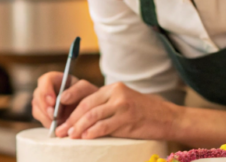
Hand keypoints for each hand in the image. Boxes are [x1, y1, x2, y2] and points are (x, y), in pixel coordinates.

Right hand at [31, 72, 98, 128]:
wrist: (89, 109)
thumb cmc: (88, 96)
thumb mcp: (87, 90)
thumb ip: (77, 90)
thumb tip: (62, 98)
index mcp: (57, 79)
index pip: (45, 80)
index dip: (46, 90)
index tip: (53, 102)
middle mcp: (47, 89)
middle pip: (38, 95)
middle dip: (45, 107)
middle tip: (54, 117)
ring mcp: (43, 101)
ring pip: (37, 108)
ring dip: (46, 117)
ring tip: (57, 123)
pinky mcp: (43, 113)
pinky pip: (40, 118)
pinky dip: (47, 123)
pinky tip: (57, 126)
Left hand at [54, 82, 182, 139]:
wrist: (168, 117)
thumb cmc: (143, 113)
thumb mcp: (123, 103)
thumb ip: (104, 107)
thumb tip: (79, 121)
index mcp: (113, 88)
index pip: (85, 95)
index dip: (69, 106)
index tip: (58, 115)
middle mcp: (116, 93)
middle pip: (86, 106)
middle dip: (70, 120)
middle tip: (60, 131)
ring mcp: (123, 105)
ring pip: (92, 116)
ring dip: (78, 128)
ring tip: (70, 136)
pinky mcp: (128, 118)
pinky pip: (105, 126)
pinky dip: (92, 132)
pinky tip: (85, 137)